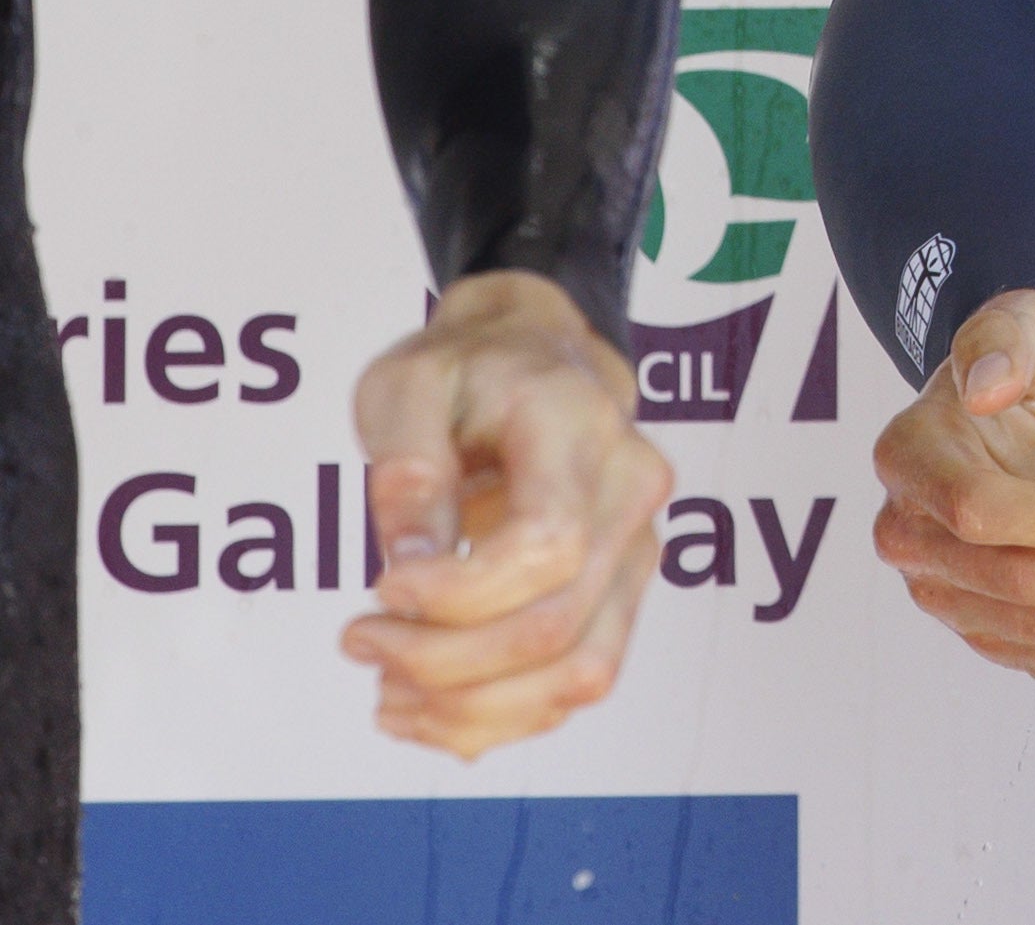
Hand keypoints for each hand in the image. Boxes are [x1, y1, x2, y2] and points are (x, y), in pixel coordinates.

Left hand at [336, 270, 673, 756]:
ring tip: (387, 690)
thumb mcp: (408, 385)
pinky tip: (424, 706)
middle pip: (554, 626)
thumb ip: (406, 467)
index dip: (455, 593)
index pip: (546, 546)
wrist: (539, 357)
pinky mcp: (621, 592)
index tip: (381, 584)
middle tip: (357, 639)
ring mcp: (636, 548)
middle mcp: (631, 494)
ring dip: (470, 708)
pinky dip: (497, 718)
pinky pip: (577, 683)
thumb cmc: (467, 369)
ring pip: (578, 673)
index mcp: (581, 429)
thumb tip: (408, 563)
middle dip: (439, 660)